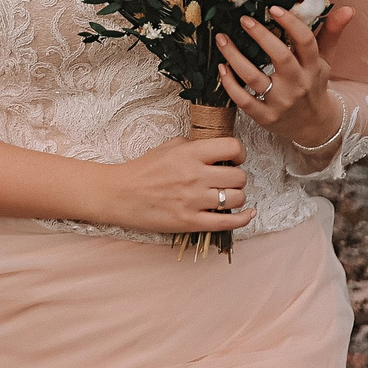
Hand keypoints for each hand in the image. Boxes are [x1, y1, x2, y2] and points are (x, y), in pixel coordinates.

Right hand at [102, 135, 252, 234]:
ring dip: (237, 196)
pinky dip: (243, 219)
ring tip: (227, 196)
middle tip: (228, 179)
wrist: (119, 195)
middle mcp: (195, 176)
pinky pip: (228, 222)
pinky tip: (248, 214)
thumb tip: (215, 150)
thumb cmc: (142, 170)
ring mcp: (194, 201)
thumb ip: (193, 145)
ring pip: (237, 198)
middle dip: (238, 177)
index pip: (233, 147)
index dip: (239, 153)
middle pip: (239, 176)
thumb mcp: (167, 147)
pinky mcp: (191, 222)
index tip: (233, 159)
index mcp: (189, 153)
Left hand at [217, 5, 358, 151]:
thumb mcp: (326, 60)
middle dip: (261, 36)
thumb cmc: (315, 85)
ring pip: (255, 78)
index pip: (306, 42)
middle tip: (244, 19)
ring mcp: (281, 103)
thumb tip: (347, 8)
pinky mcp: (266, 118)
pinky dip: (230, 85)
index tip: (273, 8)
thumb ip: (331, 33)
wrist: (315, 126)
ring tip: (222, 39)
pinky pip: (244, 101)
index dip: (290, 24)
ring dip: (235, 58)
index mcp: (314, 67)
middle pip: (281, 58)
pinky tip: (222, 67)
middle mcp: (298, 84)